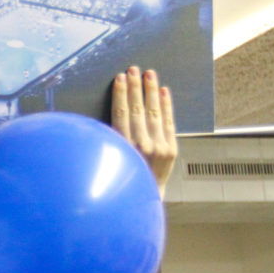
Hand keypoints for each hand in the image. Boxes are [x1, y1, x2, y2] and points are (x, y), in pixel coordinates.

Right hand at [111, 66, 176, 196]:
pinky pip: (169, 123)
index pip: (121, 114)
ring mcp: (159, 148)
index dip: (120, 94)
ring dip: (151, 91)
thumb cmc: (118, 182)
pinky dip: (167, 106)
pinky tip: (164, 92)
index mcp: (121, 148)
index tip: (120, 78)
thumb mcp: (106, 162)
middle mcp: (142, 146)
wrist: (141, 203)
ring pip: (154, 113)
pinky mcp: (171, 151)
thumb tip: (102, 118)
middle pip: (138, 110)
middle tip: (134, 69)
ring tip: (149, 74)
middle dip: (135, 87)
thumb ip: (107, 141)